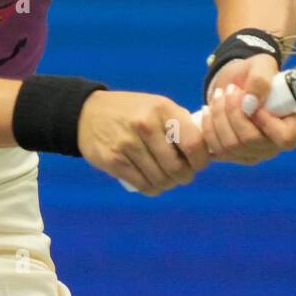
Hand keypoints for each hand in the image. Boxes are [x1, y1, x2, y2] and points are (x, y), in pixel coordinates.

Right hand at [77, 90, 210, 195]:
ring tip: (166, 178)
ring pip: (160, 179)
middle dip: (184, 177)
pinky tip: (152, 183)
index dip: (201, 160)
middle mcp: (145, 125)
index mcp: (163, 109)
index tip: (198, 164)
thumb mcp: (158, 106)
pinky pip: (142, 185)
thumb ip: (180, 124)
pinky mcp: (113, 160)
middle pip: (177, 168)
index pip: (194, 144)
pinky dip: (152, 189)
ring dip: (168, 184)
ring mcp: (127, 144)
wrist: (88, 112)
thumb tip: (207, 151)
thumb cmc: (132, 111)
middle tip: (182, 175)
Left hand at [201, 53, 295, 164]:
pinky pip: (217, 150)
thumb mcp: (262, 65)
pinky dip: (208, 128)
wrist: (237, 83)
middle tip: (230, 89)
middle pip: (251, 141)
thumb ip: (260, 80)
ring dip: (219, 117)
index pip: (285, 138)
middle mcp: (277, 145)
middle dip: (234, 112)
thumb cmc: (256, 74)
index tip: (252, 100)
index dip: (266, 121)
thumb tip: (250, 103)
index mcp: (295, 125)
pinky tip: (209, 110)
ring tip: (219, 95)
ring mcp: (256, 154)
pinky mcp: (235, 156)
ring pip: (231, 146)